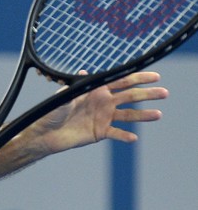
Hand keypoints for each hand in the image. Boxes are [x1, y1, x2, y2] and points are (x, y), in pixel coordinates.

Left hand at [32, 71, 168, 155]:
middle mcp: (103, 102)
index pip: (120, 81)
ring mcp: (103, 117)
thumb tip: (85, 71)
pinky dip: (124, 136)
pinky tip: (133, 138)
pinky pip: (116, 133)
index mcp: (96, 90)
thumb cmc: (52, 111)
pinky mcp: (100, 132)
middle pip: (130, 96)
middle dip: (147, 94)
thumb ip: (76, 87)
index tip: (154, 76)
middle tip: (164, 92)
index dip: (137, 78)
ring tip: (158, 114)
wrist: (46, 133)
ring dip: (143, 115)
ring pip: (128, 115)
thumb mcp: (64, 97)